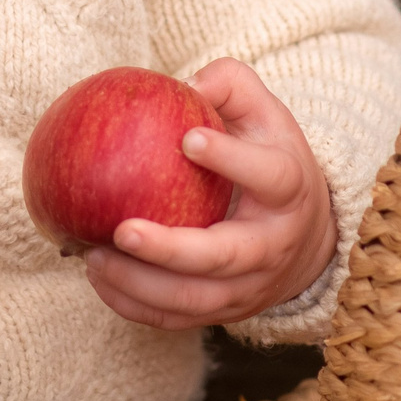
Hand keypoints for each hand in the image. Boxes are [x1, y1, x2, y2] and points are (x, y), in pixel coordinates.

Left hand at [82, 58, 336, 329]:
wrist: (307, 237)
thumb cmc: (269, 158)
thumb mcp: (265, 115)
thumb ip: (230, 86)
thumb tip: (184, 81)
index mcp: (289, 190)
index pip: (269, 176)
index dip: (232, 160)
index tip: (188, 140)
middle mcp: (272, 246)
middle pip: (225, 257)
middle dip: (171, 250)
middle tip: (122, 229)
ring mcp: (249, 287)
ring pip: (194, 299)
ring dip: (140, 285)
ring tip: (92, 256)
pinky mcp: (224, 312)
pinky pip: (174, 318)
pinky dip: (133, 305)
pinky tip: (97, 276)